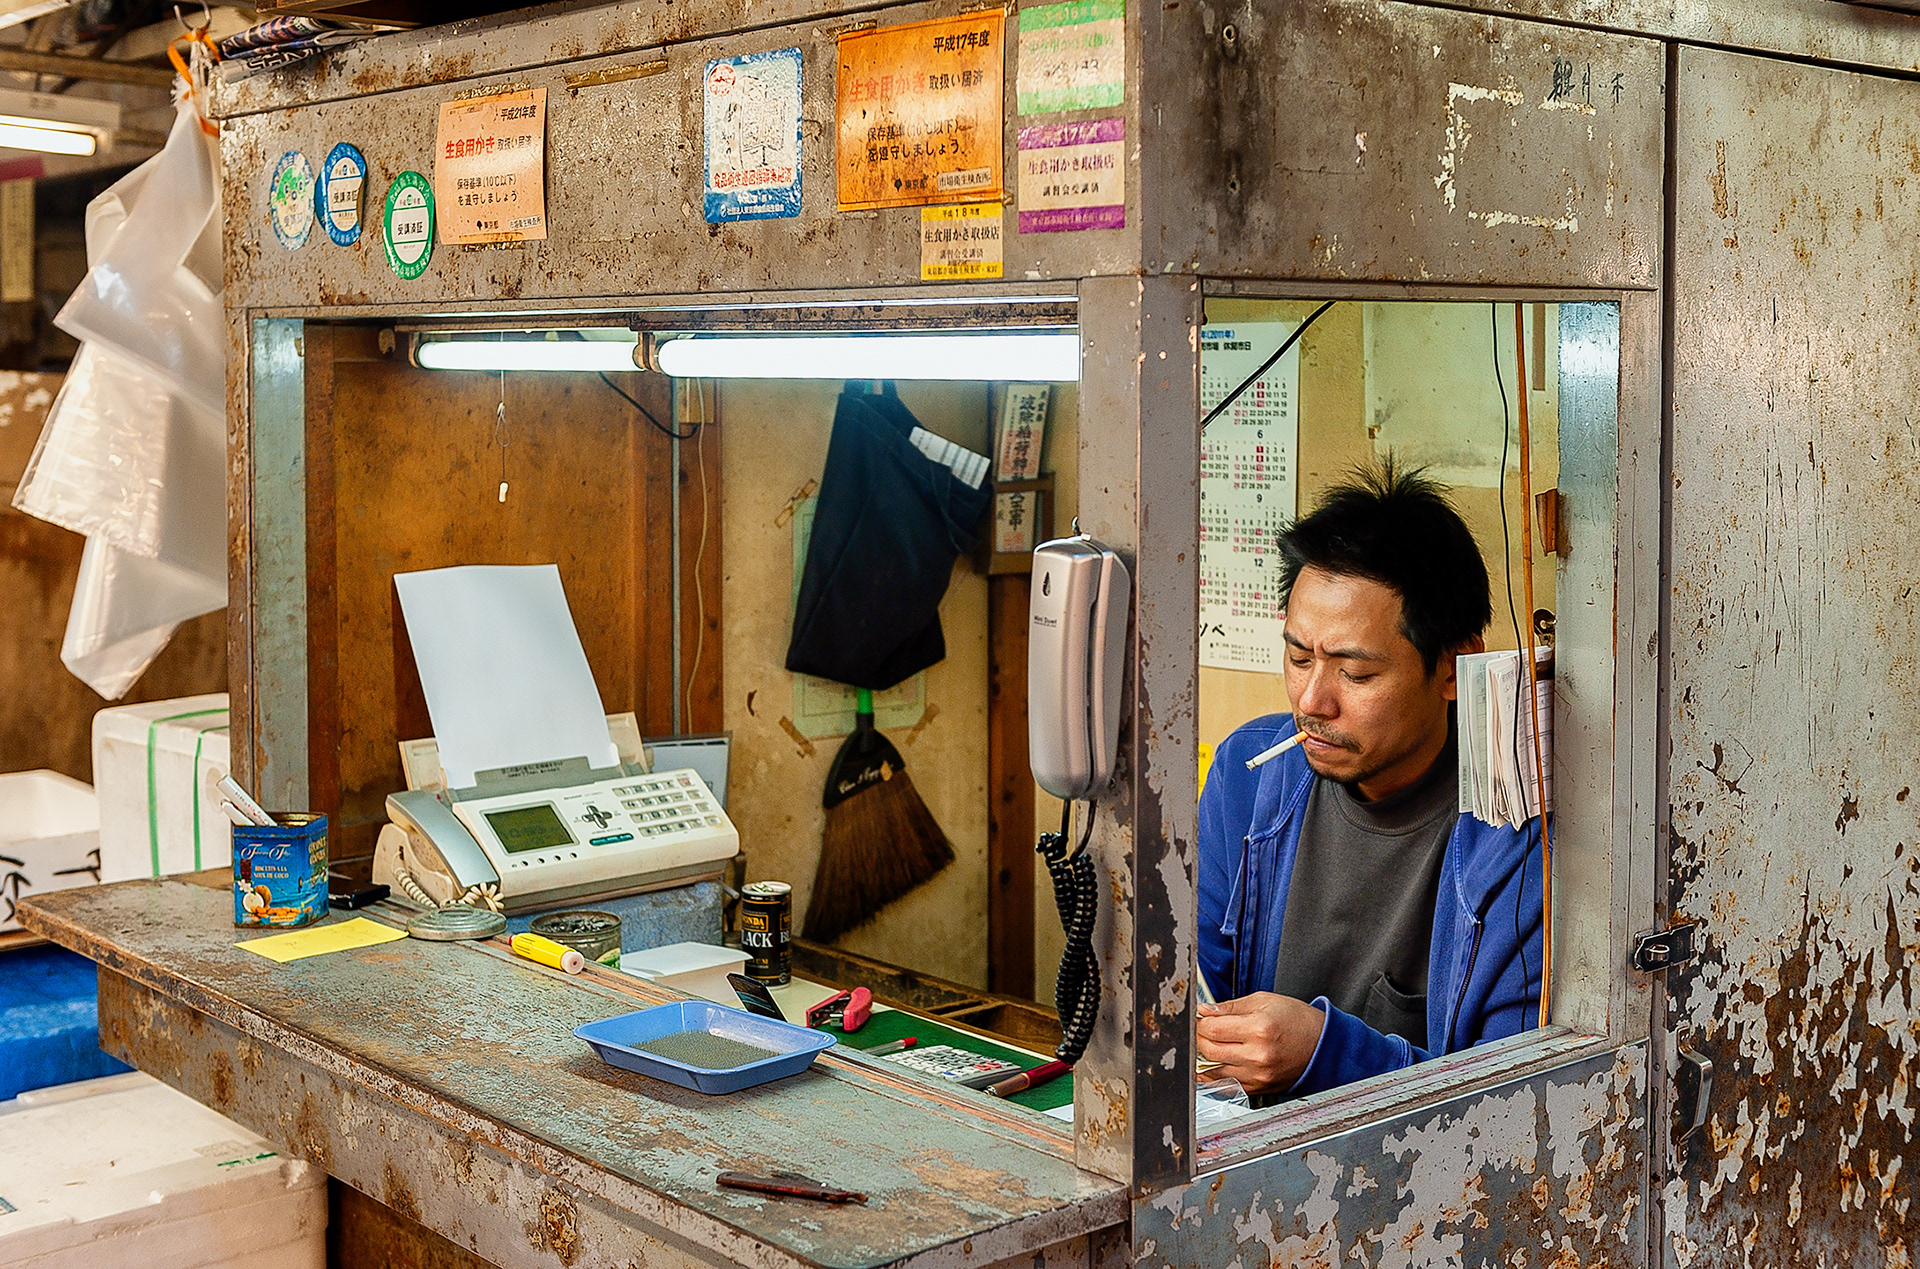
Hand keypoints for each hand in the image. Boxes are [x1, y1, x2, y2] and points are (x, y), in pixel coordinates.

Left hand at [1196, 992, 1325, 1093]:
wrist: (1322, 1045)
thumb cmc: (1296, 1021)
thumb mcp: (1264, 1001)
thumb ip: (1230, 1007)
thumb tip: (1204, 1010)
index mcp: (1259, 1029)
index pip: (1212, 1028)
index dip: (1200, 1021)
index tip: (1200, 1017)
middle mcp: (1258, 1055)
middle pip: (1209, 1050)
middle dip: (1199, 1037)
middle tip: (1201, 1029)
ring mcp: (1258, 1075)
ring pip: (1214, 1070)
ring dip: (1206, 1057)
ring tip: (1210, 1043)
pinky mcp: (1259, 1088)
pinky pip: (1227, 1084)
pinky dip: (1216, 1075)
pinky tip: (1216, 1063)